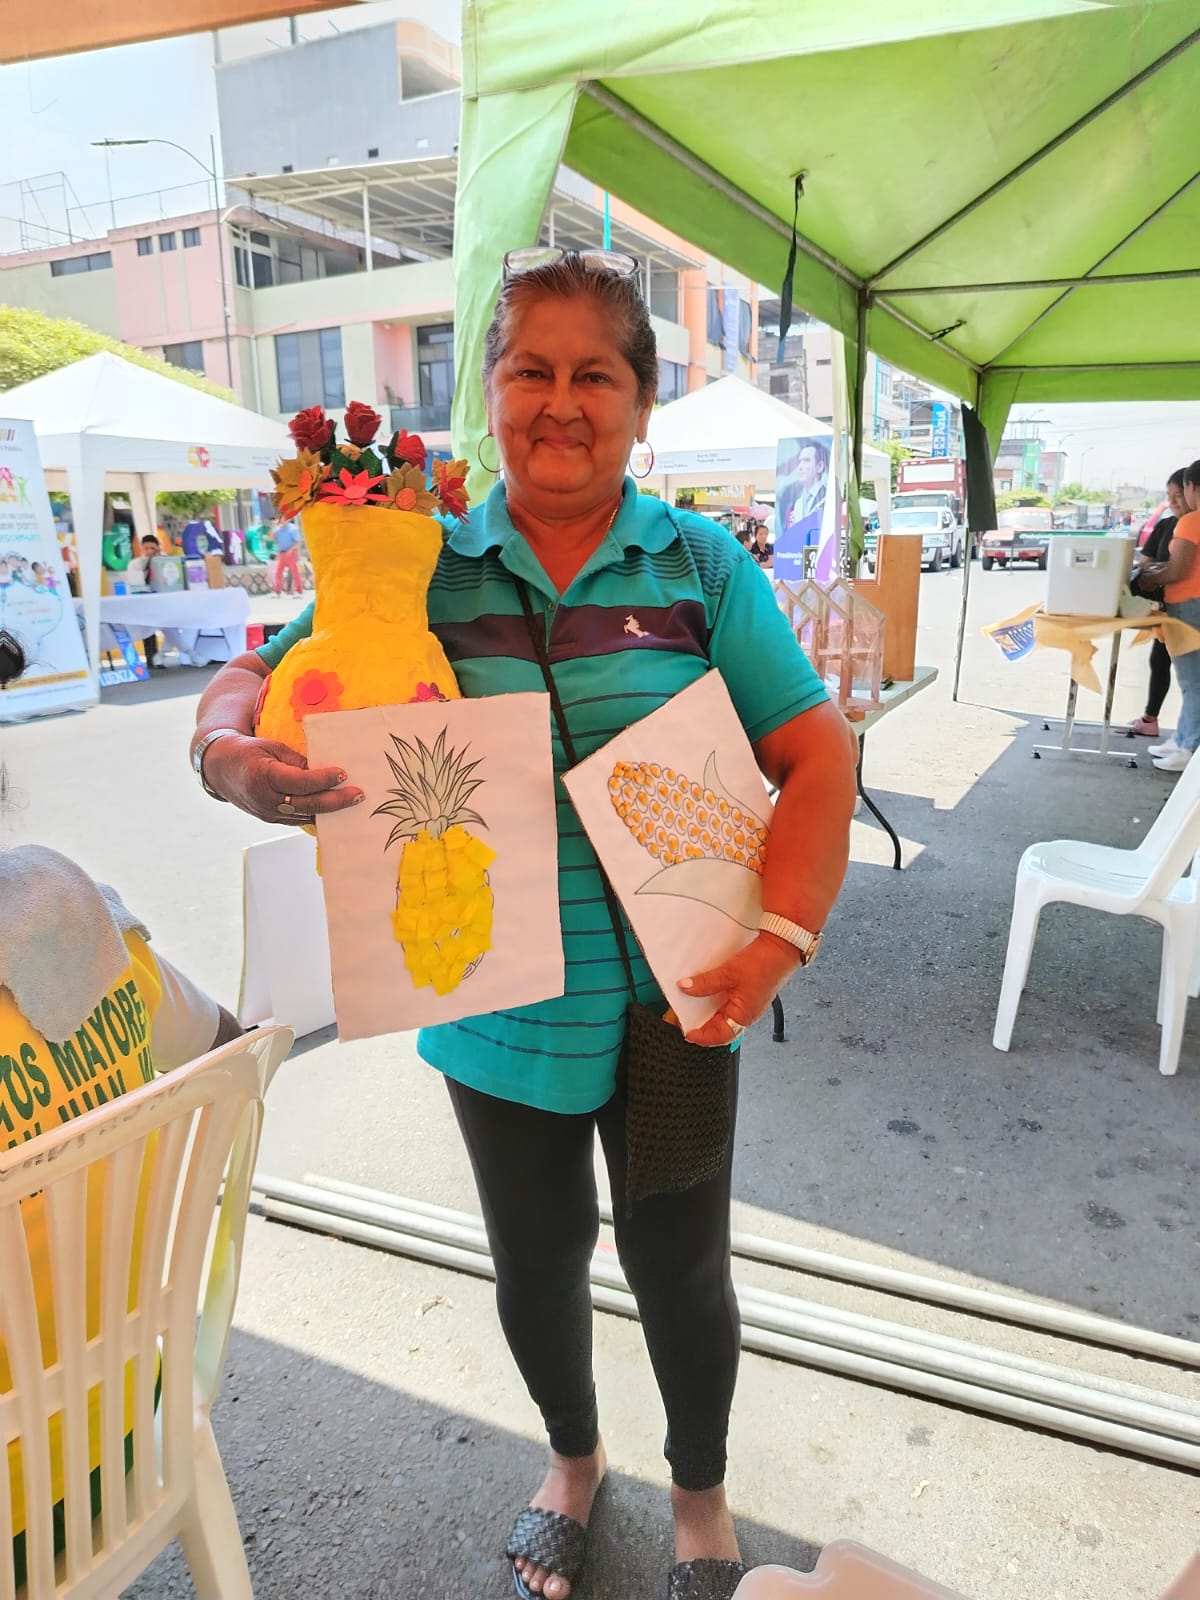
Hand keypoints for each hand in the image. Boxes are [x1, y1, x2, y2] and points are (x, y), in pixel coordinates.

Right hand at [201, 732, 363, 824]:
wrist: (220, 769)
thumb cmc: (248, 752)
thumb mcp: (272, 747)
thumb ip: (297, 761)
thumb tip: (324, 772)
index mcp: (264, 776)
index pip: (300, 782)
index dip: (323, 779)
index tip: (343, 774)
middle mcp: (266, 799)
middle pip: (307, 804)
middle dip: (336, 801)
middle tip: (358, 795)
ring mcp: (268, 813)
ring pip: (305, 816)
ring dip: (331, 811)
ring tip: (353, 803)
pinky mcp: (272, 819)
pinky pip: (299, 819)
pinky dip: (318, 815)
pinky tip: (335, 810)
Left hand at [678, 932, 802, 1046]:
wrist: (782, 948)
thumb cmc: (765, 963)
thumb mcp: (728, 973)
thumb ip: (705, 983)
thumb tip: (686, 988)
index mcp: (743, 1016)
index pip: (719, 1036)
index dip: (701, 1036)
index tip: (686, 1032)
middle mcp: (747, 1014)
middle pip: (720, 1028)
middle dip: (702, 1026)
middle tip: (685, 1020)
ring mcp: (749, 1005)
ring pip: (724, 1016)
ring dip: (709, 1013)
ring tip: (693, 1006)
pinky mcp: (749, 994)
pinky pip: (730, 1004)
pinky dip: (717, 1002)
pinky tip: (708, 992)